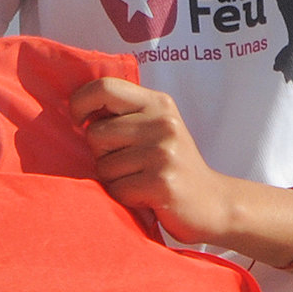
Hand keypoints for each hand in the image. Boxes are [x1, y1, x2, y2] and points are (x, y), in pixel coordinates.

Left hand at [71, 76, 232, 243]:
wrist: (216, 204)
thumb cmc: (172, 164)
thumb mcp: (154, 127)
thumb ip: (123, 114)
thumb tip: (76, 111)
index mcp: (158, 103)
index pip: (104, 87)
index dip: (80, 103)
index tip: (79, 121)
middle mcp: (163, 123)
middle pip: (96, 133)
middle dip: (102, 153)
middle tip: (128, 164)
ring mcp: (163, 153)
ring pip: (103, 165)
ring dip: (114, 179)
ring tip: (140, 179)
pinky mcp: (161, 183)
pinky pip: (116, 189)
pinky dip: (124, 197)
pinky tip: (146, 196)